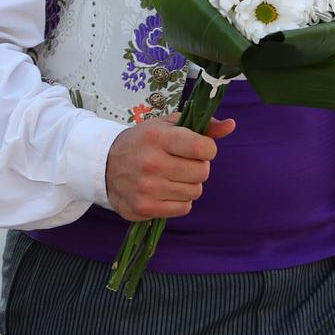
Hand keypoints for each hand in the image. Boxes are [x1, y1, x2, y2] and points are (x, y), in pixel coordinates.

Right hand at [104, 113, 236, 222]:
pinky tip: (164, 191)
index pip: (204, 148)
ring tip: (170, 177)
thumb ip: (201, 125)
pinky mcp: (144, 208)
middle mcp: (151, 163)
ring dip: (187, 185)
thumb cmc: (141, 142)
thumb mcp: (166, 126)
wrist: (103, 165)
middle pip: (202, 173)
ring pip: (194, 192)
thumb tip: (231, 125)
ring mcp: (147, 188)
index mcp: (157, 138)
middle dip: (197, 168)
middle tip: (180, 163)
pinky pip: (183, 208)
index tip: (196, 148)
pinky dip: (178, 201)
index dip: (207, 149)